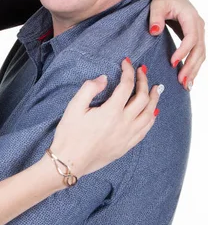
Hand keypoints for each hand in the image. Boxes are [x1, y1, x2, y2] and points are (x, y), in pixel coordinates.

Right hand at [51, 59, 159, 179]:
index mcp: (111, 112)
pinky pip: (145, 130)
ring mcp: (127, 136)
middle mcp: (124, 123)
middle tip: (142, 71)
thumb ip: (89, 88)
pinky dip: (151, 118)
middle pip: (143, 98)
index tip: (126, 62)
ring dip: (154, 99)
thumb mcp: (73, 107)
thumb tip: (104, 78)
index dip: (128, 71)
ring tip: (155, 89)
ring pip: (149, 115)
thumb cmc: (69, 135)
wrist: (69, 162)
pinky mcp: (126, 146)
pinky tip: (151, 113)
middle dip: (144, 82)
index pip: (127, 86)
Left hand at [149, 0, 205, 88]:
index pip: (191, 38)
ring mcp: (199, 31)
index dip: (183, 51)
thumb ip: (155, 17)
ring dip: (194, 69)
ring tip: (185, 85)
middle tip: (181, 81)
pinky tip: (189, 78)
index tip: (172, 62)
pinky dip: (194, 66)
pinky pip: (198, 53)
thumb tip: (154, 31)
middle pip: (199, 49)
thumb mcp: (156, 4)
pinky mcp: (195, 37)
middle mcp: (199, 25)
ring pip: (201, 53)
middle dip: (191, 66)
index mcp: (190, 17)